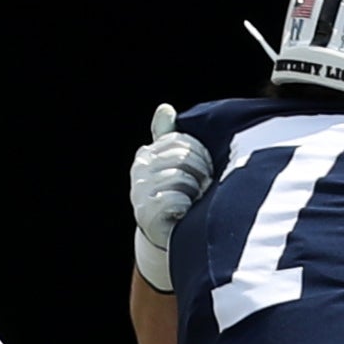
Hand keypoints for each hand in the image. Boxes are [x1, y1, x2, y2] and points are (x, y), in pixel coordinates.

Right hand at [130, 103, 210, 290]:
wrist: (165, 235)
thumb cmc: (176, 194)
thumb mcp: (173, 163)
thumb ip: (168, 137)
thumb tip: (163, 108)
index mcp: (147, 155)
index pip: (182, 141)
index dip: (202, 154)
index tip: (205, 170)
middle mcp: (139, 170)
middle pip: (183, 157)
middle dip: (201, 172)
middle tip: (203, 188)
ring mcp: (139, 191)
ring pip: (182, 178)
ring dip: (195, 192)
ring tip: (195, 201)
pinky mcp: (145, 212)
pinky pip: (176, 198)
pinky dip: (187, 207)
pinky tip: (184, 213)